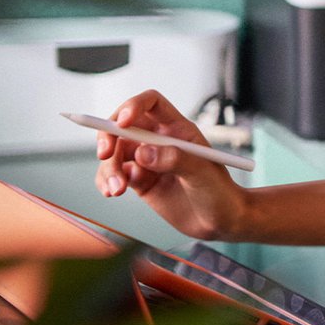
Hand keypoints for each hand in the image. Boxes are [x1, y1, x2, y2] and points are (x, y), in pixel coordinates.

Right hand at [93, 89, 242, 239]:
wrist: (220, 221)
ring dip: (108, 168)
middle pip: (123, 125)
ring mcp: (147, 160)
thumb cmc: (220, 192)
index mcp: (177, 128)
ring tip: (117, 190)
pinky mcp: (139, 180)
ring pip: (115, 153)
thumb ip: (174, 160)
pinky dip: (106, 181)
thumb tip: (142, 152)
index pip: (151, 103)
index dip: (133, 106)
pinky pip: (114, 174)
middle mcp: (159, 140)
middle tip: (104, 154)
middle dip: (108, 136)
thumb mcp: (203, 173)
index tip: (123, 122)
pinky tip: (112, 193)